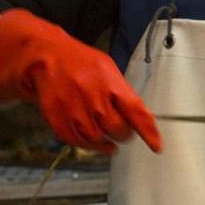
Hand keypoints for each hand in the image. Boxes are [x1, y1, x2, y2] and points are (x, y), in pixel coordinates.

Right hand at [0, 9, 161, 153]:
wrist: (47, 58)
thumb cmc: (81, 64)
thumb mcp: (108, 70)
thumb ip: (124, 95)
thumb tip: (141, 120)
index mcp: (109, 82)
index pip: (136, 112)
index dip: (149, 132)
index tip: (157, 146)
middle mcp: (92, 96)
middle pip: (117, 130)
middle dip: (123, 134)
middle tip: (122, 131)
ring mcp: (73, 109)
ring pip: (97, 140)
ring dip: (105, 142)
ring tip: (105, 134)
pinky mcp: (57, 119)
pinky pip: (77, 141)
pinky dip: (87, 144)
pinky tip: (90, 137)